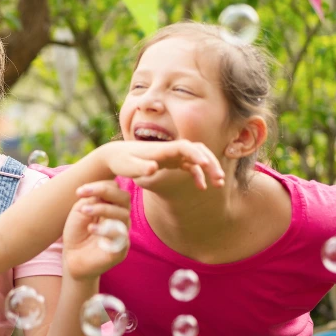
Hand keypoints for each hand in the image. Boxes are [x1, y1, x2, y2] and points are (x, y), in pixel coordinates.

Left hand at [63, 180, 131, 280]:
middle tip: (84, 193)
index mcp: (112, 206)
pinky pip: (120, 236)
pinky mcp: (121, 249)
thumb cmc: (77, 233)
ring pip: (123, 214)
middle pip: (124, 198)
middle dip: (105, 191)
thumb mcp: (80, 211)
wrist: (73, 258)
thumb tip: (101, 190)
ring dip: (102, 208)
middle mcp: (121, 218)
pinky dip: (105, 229)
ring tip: (84, 210)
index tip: (79, 191)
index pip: (115, 189)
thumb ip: (90, 199)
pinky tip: (91, 228)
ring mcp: (123, 233)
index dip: (100, 186)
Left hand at [100, 139, 224, 190]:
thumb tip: (154, 168)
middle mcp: (171, 149)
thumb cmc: (121, 161)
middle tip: (219, 178)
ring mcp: (173, 155)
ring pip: (198, 157)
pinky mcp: (172, 162)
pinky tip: (202, 187)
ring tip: (219, 183)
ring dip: (210, 168)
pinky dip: (199, 175)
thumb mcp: (128, 166)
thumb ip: (140, 167)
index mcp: (163, 149)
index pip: (185, 147)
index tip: (204, 165)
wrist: (116, 156)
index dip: (196, 154)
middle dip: (210, 162)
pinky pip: (191, 166)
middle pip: (197, 150)